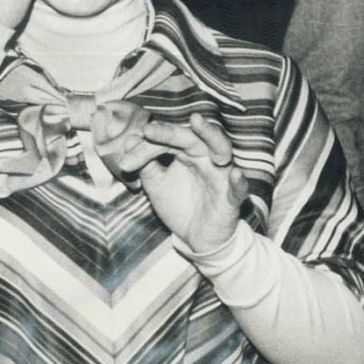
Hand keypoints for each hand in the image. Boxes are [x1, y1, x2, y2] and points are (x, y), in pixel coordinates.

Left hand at [97, 110, 247, 252]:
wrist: (197, 239)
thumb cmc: (180, 205)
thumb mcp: (157, 184)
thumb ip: (145, 164)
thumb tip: (130, 138)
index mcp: (187, 152)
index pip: (166, 140)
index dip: (145, 148)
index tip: (125, 162)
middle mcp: (206, 157)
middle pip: (191, 137)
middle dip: (170, 132)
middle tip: (148, 131)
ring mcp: (220, 175)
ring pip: (221, 148)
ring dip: (211, 135)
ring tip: (197, 123)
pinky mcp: (231, 198)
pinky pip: (238, 188)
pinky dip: (238, 181)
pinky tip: (235, 174)